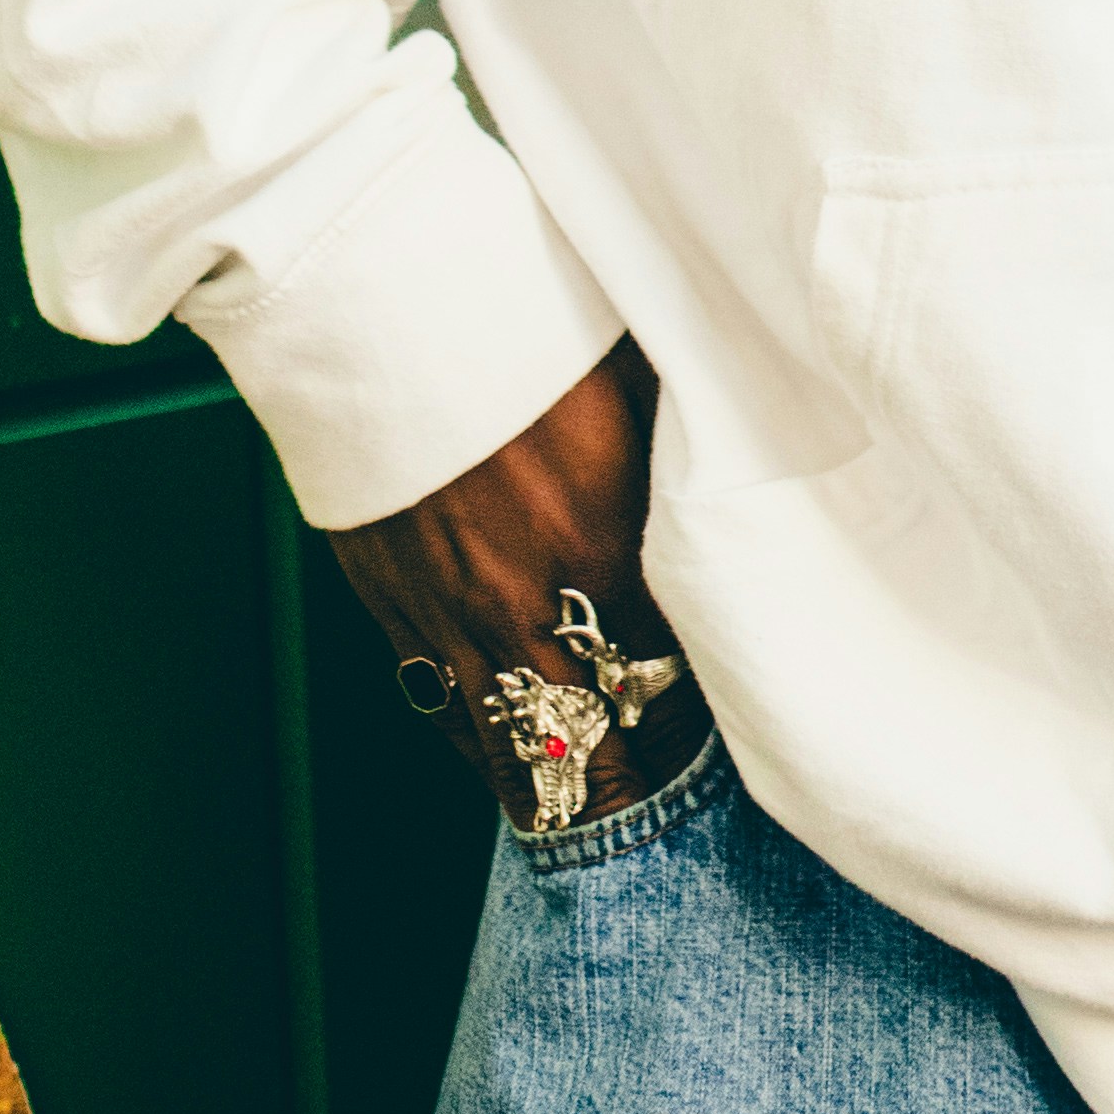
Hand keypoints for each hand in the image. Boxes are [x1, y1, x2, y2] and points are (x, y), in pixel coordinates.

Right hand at [325, 336, 712, 834]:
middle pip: (590, 743)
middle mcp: (525, 601)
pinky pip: (440, 706)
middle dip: (631, 791)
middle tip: (663, 816)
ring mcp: (446, 610)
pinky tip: (504, 763)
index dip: (696, 719)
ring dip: (553, 787)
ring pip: (507, 745)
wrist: (376, 289)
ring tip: (589, 824)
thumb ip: (685, 447)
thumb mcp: (636, 375)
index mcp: (603, 546)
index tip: (725, 736)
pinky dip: (479, 745)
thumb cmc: (519, 309)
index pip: (667, 679)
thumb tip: (738, 467)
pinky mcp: (384, 598)